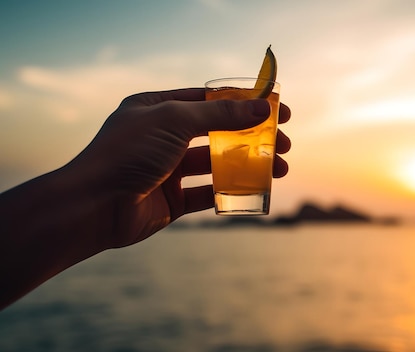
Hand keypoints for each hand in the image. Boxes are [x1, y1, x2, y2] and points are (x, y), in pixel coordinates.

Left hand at [69, 88, 290, 248]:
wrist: (94, 206)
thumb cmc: (129, 153)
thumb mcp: (176, 121)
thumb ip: (220, 114)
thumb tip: (262, 106)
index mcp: (157, 109)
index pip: (208, 100)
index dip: (244, 103)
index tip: (276, 109)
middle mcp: (163, 137)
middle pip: (218, 132)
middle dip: (253, 136)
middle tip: (284, 142)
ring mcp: (168, 170)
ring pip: (217, 164)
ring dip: (249, 165)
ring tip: (281, 168)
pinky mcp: (173, 200)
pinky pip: (208, 193)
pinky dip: (231, 191)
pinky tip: (255, 190)